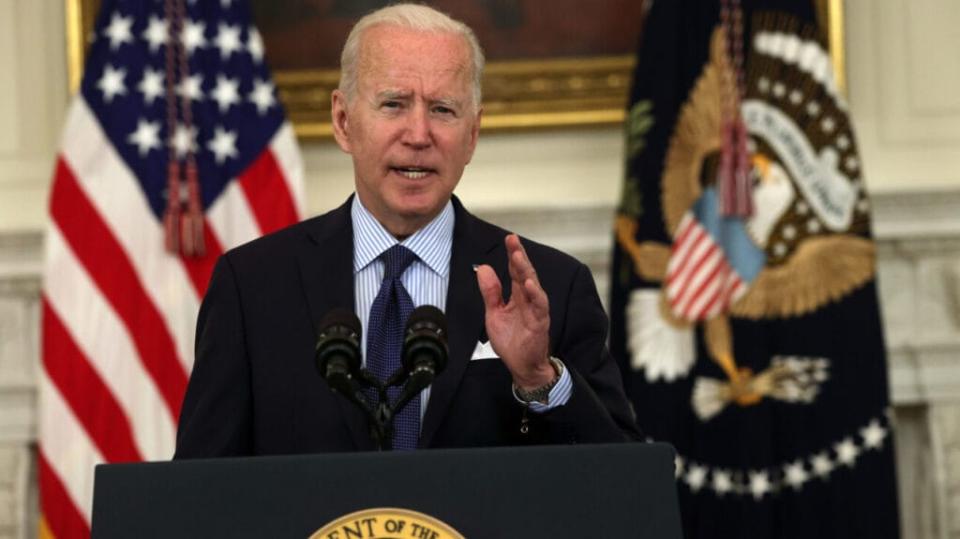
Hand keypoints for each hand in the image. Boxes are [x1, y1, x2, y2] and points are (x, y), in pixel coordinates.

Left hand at [475, 234, 554, 390]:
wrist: (522, 366)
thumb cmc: (512, 341)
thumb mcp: (494, 314)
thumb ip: (490, 292)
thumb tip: (483, 269)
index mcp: (517, 296)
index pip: (515, 271)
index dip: (512, 255)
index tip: (509, 239)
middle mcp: (528, 299)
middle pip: (525, 273)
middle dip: (519, 255)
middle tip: (513, 240)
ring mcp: (536, 310)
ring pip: (533, 286)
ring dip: (526, 271)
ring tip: (518, 257)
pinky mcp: (540, 323)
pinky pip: (539, 306)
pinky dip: (535, 295)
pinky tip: (529, 284)